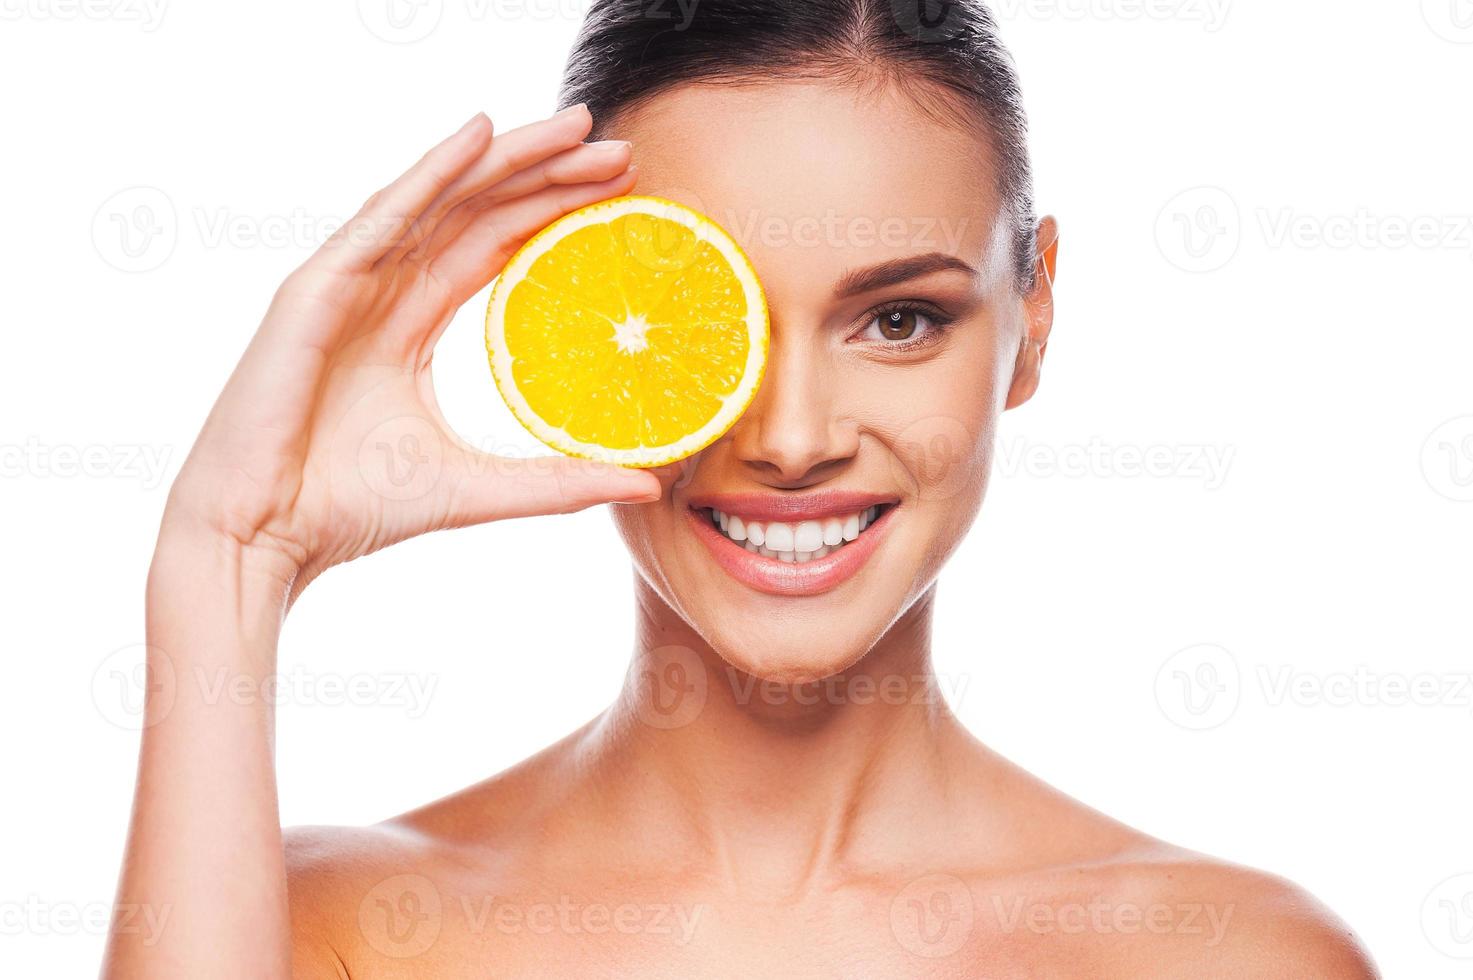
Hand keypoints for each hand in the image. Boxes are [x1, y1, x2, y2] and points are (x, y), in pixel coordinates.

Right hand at [161, 106, 659, 597]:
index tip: (621, 191)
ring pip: (439, 201)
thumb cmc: (353, 511)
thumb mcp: (478, 488)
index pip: (494, 247)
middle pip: (476, 211)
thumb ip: (558, 482)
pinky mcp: (314, 288)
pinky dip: (432, 173)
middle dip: (547, 174)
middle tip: (618, 148)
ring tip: (574, 127)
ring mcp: (346, 284)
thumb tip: (647, 485)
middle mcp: (381, 292)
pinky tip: (481, 136)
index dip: (553, 212)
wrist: (265, 537)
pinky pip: (383, 219)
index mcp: (409, 325)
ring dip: (507, 159)